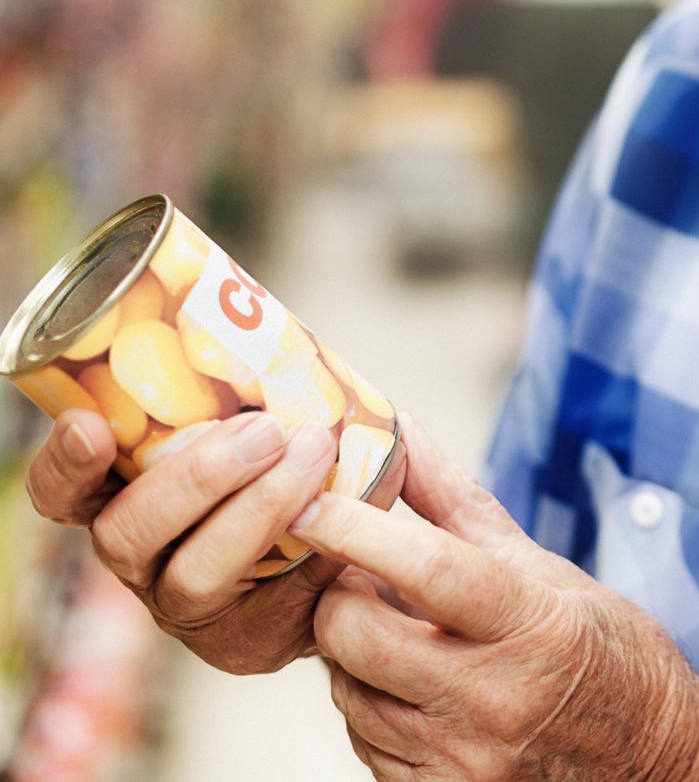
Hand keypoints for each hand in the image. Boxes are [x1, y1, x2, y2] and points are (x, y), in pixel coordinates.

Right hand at [23, 405, 390, 673]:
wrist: (357, 550)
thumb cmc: (296, 470)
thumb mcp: (260, 423)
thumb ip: (251, 391)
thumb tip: (284, 336)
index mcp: (124, 504)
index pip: (63, 496)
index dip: (65, 465)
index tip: (88, 424)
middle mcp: (144, 561)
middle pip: (127, 533)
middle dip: (195, 477)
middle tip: (265, 431)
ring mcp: (192, 607)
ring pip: (196, 572)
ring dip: (259, 507)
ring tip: (313, 454)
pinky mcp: (251, 640)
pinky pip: (273, 603)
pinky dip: (315, 547)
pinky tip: (350, 509)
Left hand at [294, 417, 698, 781]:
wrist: (652, 759)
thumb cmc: (605, 651)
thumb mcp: (545, 568)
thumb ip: (458, 504)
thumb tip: (401, 433)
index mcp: (532, 626)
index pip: (427, 570)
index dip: (359, 531)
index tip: (315, 503)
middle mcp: (494, 699)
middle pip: (357, 635)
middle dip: (341, 595)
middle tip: (361, 576)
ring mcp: (463, 758)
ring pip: (347, 690)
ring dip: (353, 654)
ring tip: (404, 633)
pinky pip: (363, 741)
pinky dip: (372, 704)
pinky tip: (413, 686)